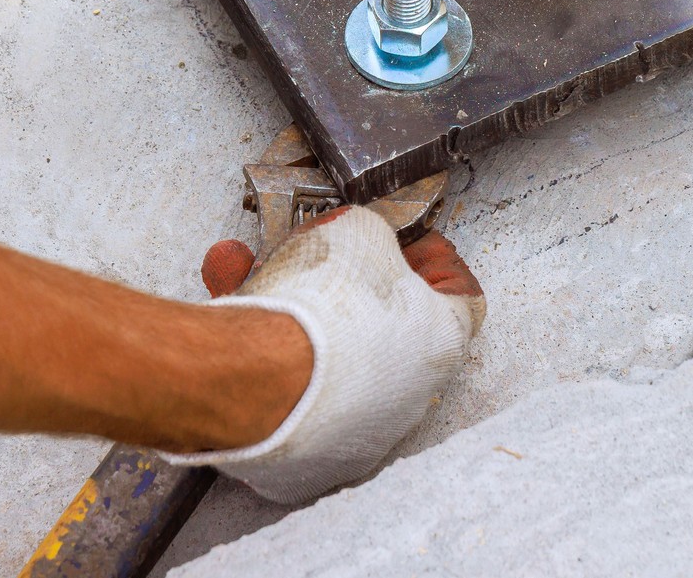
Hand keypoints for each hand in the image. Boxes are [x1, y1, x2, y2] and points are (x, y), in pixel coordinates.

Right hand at [173, 207, 484, 502]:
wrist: (257, 377)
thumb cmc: (322, 307)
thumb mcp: (357, 230)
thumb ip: (370, 234)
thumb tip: (361, 240)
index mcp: (441, 342)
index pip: (461, 294)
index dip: (433, 259)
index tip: (407, 240)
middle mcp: (409, 398)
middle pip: (385, 327)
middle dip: (346, 284)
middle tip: (318, 256)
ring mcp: (358, 436)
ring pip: (325, 361)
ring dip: (288, 313)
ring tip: (244, 272)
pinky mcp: (306, 462)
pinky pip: (286, 396)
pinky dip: (261, 360)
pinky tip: (232, 319)